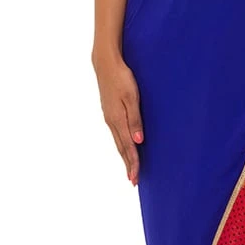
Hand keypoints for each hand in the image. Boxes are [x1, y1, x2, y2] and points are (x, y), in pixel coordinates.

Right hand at [92, 49, 143, 185]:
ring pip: (118, 141)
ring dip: (124, 156)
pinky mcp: (109, 112)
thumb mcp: (132, 97)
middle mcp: (111, 121)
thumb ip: (135, 120)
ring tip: (130, 169)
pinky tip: (124, 147)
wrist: (106, 63)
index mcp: (117, 120)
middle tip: (133, 180)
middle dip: (128, 165)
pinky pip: (116, 133)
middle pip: (121, 148)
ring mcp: (109, 117)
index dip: (133, 163)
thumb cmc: (122, 78)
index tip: (136, 177)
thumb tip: (138, 142)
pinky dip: (121, 144)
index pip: (127, 147)